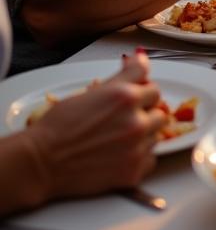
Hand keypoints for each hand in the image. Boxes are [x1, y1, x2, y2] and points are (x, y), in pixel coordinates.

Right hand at [23, 52, 166, 201]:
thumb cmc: (59, 126)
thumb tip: (142, 58)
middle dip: (145, 115)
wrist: (40, 162)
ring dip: (143, 136)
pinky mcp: (133, 172)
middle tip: (121, 122)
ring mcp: (136, 148)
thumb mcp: (93, 91)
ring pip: (156, 136)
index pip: (155, 90)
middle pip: (160, 113)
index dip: (142, 95)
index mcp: (127, 98)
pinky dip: (138, 158)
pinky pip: (150, 159)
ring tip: (116, 140)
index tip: (130, 102)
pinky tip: (118, 156)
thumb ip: (125, 75)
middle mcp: (136, 122)